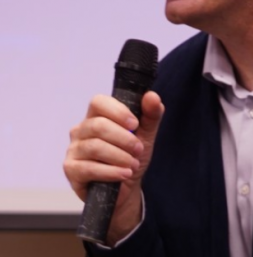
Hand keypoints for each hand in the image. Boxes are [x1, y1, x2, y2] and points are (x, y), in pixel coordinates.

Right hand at [63, 90, 163, 243]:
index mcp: (96, 115)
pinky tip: (124, 174)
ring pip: (94, 147)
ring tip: (133, 164)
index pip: (98, 102)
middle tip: (139, 149)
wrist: (127, 187)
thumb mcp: (146, 133)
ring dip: (119, 156)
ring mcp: (73, 149)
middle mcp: (81, 130)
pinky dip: (111, 171)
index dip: (117, 112)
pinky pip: (88, 168)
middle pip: (98, 126)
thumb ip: (151, 114)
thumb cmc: (132, 155)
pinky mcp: (71, 170)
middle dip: (124, 139)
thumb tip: (152, 96)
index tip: (135, 125)